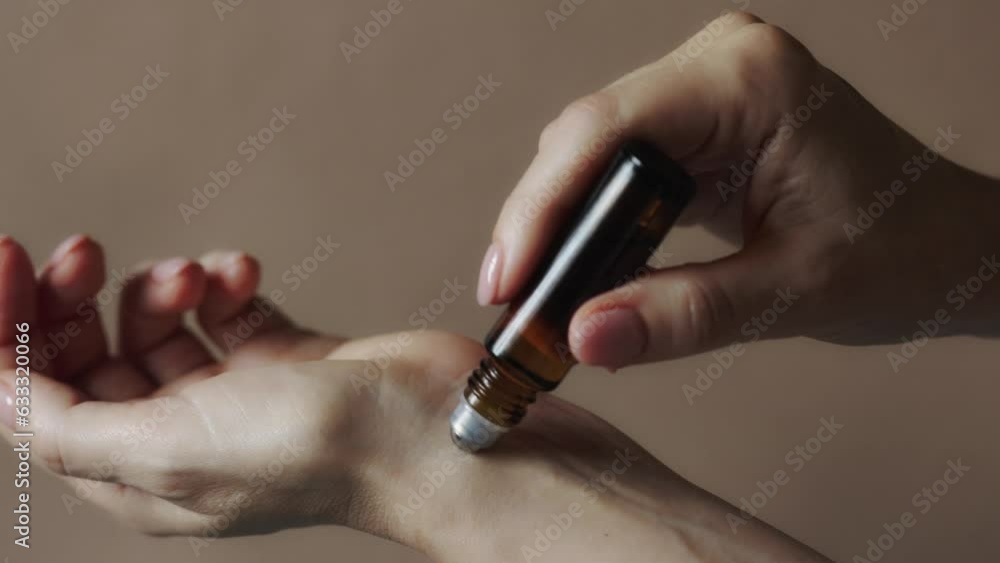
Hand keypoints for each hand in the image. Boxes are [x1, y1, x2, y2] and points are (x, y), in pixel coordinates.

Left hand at [0, 235, 829, 561]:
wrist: (443, 432)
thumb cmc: (335, 454)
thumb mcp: (176, 453)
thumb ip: (71, 428)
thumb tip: (0, 391)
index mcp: (142, 471)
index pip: (36, 398)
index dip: (7, 329)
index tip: (4, 263)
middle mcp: (184, 435)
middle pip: (91, 355)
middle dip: (78, 297)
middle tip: (83, 253)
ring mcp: (237, 393)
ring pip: (159, 322)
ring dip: (164, 283)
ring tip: (200, 275)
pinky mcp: (285, 353)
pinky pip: (227, 304)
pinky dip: (224, 279)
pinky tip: (242, 272)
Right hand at [477, 11, 999, 369]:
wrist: (950, 242)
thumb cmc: (903, 250)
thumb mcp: (791, 291)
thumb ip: (682, 315)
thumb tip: (581, 335)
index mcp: (748, 80)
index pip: (606, 130)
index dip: (541, 206)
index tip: (508, 278)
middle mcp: (718, 64)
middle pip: (586, 135)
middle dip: (541, 221)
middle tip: (515, 300)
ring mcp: (705, 88)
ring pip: (591, 148)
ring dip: (559, 221)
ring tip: (535, 291)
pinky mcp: (699, 120)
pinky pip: (618, 161)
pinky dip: (591, 217)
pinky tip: (575, 264)